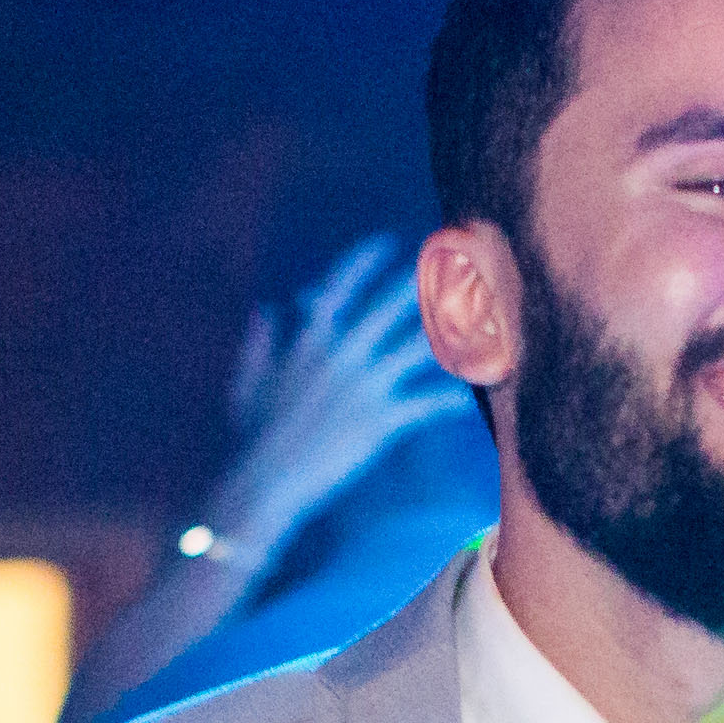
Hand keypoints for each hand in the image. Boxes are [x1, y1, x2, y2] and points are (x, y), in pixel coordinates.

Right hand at [191, 237, 470, 571]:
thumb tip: (265, 310)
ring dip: (448, 333)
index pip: (338, 286)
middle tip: (448, 265)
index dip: (364, 261)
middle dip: (421, 282)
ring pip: (417, 348)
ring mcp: (364, 384)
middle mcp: (341, 353)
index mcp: (308, 340)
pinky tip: (470, 397)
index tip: (387, 244)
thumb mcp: (248, 379)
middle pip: (388, 307)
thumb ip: (259, 341)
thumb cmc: (253, 434)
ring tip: (475, 320)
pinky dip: (450, 399)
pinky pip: (425, 403)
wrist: (266, 478)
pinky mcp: (380, 418)